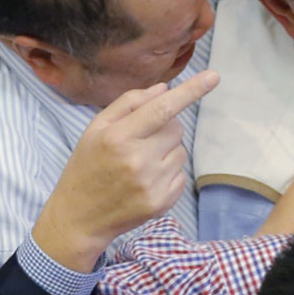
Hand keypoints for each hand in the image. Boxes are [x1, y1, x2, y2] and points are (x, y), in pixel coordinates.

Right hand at [32, 70, 219, 270]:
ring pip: (181, 151)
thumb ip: (129, 104)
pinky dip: (169, 173)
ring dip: (166, 152)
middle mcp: (137, 160)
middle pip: (176, 128)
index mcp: (118, 137)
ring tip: (139, 164)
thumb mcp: (95, 129)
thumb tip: (164, 89)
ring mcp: (152, 184)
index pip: (162, 108)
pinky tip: (145, 180)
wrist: (79, 218)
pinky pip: (181, 174)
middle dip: (164, 128)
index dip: (190, 91)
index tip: (214, 76)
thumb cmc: (87, 166)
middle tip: (139, 142)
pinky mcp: (162, 202)